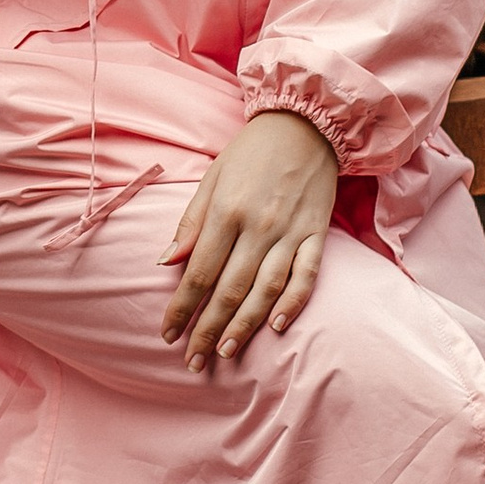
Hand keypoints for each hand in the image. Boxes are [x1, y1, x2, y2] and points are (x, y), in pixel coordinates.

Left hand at [161, 110, 338, 370]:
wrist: (308, 122)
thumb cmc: (251, 152)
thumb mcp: (212, 177)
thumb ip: (191, 222)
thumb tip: (167, 262)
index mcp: (227, 211)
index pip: (199, 272)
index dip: (182, 307)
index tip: (168, 334)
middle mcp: (259, 226)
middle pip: (229, 290)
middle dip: (207, 329)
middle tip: (192, 361)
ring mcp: (291, 232)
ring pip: (265, 290)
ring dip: (244, 326)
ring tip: (225, 352)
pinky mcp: (317, 234)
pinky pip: (306, 276)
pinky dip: (292, 304)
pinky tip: (275, 327)